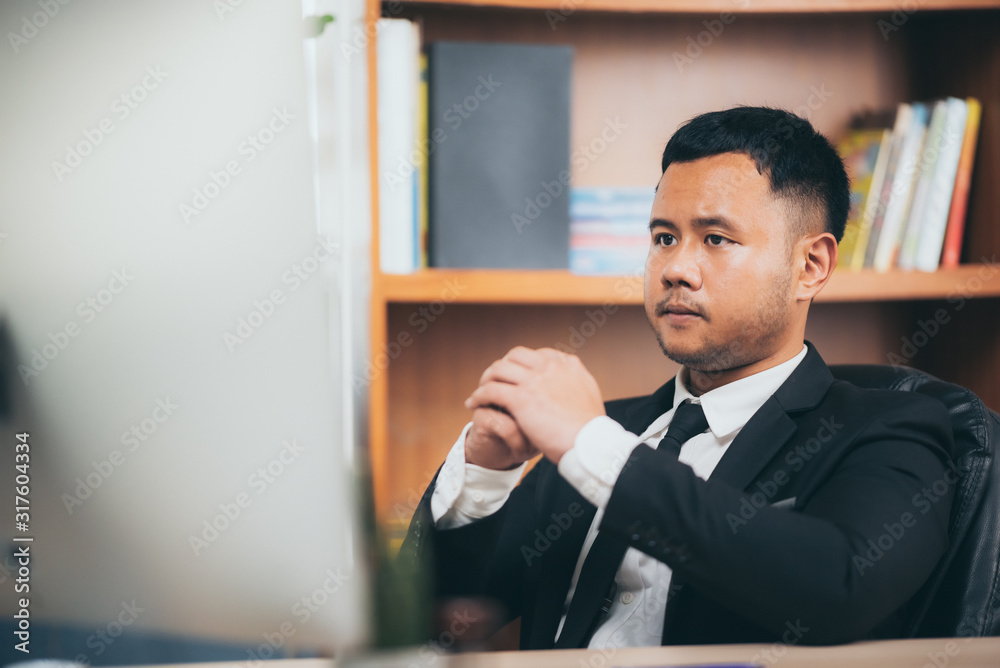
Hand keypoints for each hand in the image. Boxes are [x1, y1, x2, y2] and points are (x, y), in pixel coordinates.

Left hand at [465, 347, 604, 463]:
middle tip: (494, 380)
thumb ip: (577, 383)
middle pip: (516, 356)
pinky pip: (490, 390)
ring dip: (487, 378)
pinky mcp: (520, 398)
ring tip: (480, 392)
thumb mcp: (589, 395)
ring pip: (499, 369)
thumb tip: (573, 381)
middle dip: (502, 366)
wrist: (590, 444)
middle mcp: (550, 367)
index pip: (539, 354)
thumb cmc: (591, 429)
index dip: (523, 364)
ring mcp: (534, 381)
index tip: (516, 375)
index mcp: (568, 365)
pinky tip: (473, 404)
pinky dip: (479, 395)